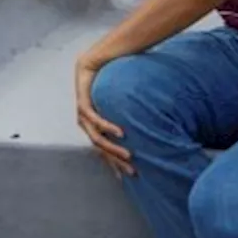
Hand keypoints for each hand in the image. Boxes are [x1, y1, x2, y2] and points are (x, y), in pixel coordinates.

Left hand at [75, 51, 134, 177]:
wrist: (96, 61)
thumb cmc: (111, 83)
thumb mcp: (123, 105)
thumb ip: (132, 117)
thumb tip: (154, 127)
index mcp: (95, 126)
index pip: (104, 151)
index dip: (114, 164)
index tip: (128, 176)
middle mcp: (87, 124)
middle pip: (100, 149)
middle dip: (116, 161)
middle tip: (132, 171)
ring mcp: (83, 115)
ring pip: (96, 137)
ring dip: (112, 148)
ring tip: (128, 156)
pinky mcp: (83, 103)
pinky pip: (94, 118)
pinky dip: (107, 126)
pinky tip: (120, 133)